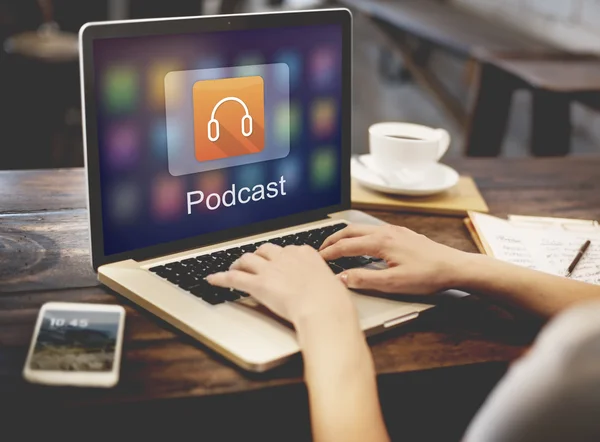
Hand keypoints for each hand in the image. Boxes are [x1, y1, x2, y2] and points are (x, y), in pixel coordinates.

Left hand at [207, 244, 356, 326]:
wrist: (323, 308)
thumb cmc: (332, 301)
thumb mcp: (332, 284)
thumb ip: (323, 282)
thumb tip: (326, 288)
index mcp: (305, 253)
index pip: (287, 249)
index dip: (279, 256)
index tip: (277, 261)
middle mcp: (286, 257)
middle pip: (265, 250)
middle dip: (258, 255)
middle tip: (254, 262)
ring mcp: (271, 269)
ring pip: (248, 259)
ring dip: (239, 263)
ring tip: (234, 267)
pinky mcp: (258, 284)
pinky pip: (234, 278)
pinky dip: (221, 278)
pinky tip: (213, 279)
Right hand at [320, 224, 470, 294]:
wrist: (454, 267)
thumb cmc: (427, 275)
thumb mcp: (393, 283)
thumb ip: (364, 279)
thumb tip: (341, 277)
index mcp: (381, 242)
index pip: (346, 246)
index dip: (329, 253)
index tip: (317, 259)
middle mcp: (386, 232)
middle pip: (350, 231)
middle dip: (332, 239)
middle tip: (320, 249)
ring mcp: (395, 231)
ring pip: (362, 228)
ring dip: (345, 236)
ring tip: (336, 245)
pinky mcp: (402, 234)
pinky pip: (373, 230)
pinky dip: (359, 235)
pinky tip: (362, 244)